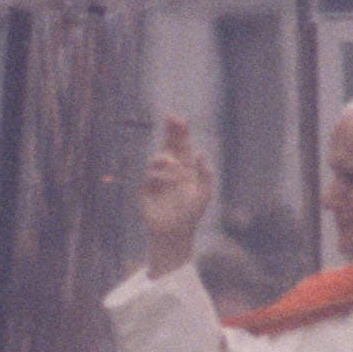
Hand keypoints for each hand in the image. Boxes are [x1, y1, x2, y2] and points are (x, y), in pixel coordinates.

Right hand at [139, 117, 213, 273]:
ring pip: (158, 158)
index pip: (182, 145)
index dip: (179, 132)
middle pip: (168, 144)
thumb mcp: (204, 193)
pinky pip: (150, 174)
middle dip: (169, 131)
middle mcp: (171, 170)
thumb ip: (205, 174)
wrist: (174, 233)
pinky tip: (168, 181)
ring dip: (167, 158)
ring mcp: (158, 178)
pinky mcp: (147, 188)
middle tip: (170, 118)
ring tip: (175, 167)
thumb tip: (200, 153)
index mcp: (185, 168)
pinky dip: (160, 174)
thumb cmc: (191, 215)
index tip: (177, 119)